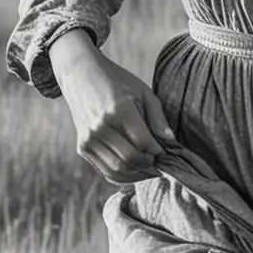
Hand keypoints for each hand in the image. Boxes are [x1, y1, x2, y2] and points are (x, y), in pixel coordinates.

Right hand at [50, 30, 175, 182]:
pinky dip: (122, 177)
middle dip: (150, 166)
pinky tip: (135, 172)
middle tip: (161, 164)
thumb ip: (158, 118)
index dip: (159, 153)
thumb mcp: (143, 92)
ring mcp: (89, 139)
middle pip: (131, 160)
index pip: (144, 143)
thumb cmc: (117, 82)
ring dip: (138, 175)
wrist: (81, 75)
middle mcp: (101, 127)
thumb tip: (171, 143)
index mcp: (119, 110)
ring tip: (150, 169)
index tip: (167, 153)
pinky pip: (105, 171)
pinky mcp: (82, 147)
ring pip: (117, 170)